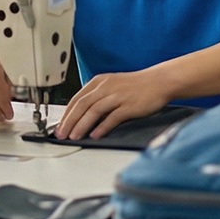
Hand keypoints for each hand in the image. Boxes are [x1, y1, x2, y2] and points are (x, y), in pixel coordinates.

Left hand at [55, 69, 172, 139]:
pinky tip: (95, 135)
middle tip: (62, 135)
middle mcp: (106, 87)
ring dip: (82, 125)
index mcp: (99, 82)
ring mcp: (118, 96)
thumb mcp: (113, 86)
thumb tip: (83, 116)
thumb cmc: (137, 86)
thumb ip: (98, 98)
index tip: (59, 127)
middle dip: (69, 122)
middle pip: (82, 105)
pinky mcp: (129, 105)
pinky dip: (102, 127)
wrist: (160, 81)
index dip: (66, 114)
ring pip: (94, 111)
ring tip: (74, 137)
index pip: (76, 99)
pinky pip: (112, 117)